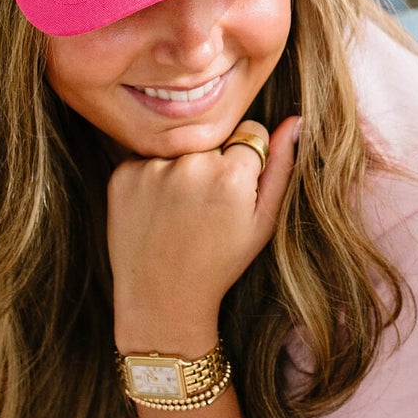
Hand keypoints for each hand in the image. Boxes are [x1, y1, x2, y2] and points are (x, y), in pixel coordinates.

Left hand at [108, 116, 298, 348]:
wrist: (162, 298)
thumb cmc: (221, 261)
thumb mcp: (263, 222)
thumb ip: (282, 167)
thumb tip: (295, 120)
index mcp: (232, 175)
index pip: (251, 131)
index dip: (248, 160)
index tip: (235, 190)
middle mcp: (190, 164)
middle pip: (214, 137)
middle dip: (215, 160)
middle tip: (206, 205)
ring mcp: (152, 168)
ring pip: (181, 145)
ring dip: (184, 166)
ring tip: (181, 209)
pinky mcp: (123, 174)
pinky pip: (148, 156)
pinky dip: (154, 176)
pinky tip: (157, 209)